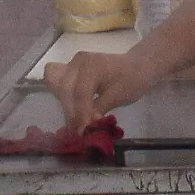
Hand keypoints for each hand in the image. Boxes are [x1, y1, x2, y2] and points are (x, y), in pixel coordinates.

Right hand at [45, 52, 160, 127]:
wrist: (137, 66)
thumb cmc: (132, 80)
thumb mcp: (118, 97)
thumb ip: (98, 110)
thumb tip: (84, 127)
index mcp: (92, 65)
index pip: (79, 93)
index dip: (79, 114)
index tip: (82, 132)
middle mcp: (78, 62)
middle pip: (64, 89)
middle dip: (71, 112)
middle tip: (79, 131)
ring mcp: (72, 64)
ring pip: (56, 84)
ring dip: (64, 104)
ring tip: (76, 121)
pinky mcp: (71, 69)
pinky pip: (57, 81)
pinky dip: (61, 95)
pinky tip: (72, 109)